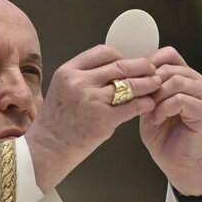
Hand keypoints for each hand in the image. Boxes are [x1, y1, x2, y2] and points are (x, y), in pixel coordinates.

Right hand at [26, 45, 160, 191]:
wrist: (46, 149)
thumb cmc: (55, 123)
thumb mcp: (62, 90)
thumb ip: (84, 78)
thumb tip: (114, 71)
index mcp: (68, 72)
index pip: (103, 52)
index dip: (122, 55)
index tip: (130, 61)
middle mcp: (79, 83)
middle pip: (120, 66)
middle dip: (141, 67)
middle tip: (152, 69)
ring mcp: (91, 101)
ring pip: (130, 85)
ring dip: (147, 84)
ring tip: (155, 85)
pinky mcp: (103, 119)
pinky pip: (132, 106)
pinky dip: (145, 103)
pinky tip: (149, 104)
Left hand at [140, 47, 201, 195]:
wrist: (175, 162)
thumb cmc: (163, 135)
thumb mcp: (147, 104)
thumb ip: (144, 87)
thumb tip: (129, 71)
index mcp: (185, 76)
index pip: (168, 54)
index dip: (148, 64)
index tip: (134, 79)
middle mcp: (198, 82)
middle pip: (170, 67)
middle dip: (149, 82)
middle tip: (139, 98)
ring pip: (176, 80)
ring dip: (156, 96)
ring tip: (149, 110)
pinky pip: (181, 99)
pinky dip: (164, 108)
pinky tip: (157, 118)